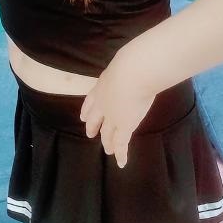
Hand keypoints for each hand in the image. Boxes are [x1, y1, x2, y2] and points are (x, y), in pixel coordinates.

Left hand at [79, 46, 156, 168]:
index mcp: (101, 87)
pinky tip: (120, 162)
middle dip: (92, 127)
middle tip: (90, 134)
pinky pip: (121, 143)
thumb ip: (127, 66)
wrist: (132, 73)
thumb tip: (139, 59)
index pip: (90, 101)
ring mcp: (112, 117)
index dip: (87, 110)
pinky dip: (121, 154)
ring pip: (107, 133)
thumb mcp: (124, 62)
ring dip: (108, 142)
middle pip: (95, 119)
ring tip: (108, 149)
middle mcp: (103, 104)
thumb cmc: (131, 63)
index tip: (82, 116)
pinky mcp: (124, 126)